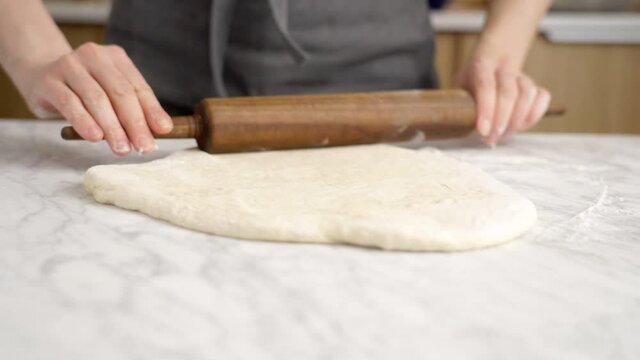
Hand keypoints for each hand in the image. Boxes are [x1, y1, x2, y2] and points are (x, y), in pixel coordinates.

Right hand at [22, 42, 171, 154]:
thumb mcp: (110, 93)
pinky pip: (70, 103)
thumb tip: (160, 130)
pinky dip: (84, 121)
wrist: (40, 75)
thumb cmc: (84, 89)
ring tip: (123, 148)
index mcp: (116, 58)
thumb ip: (133, 108)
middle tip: (144, 147)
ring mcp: (69, 65)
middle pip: (120, 93)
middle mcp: (94, 56)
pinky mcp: (49, 80)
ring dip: (112, 127)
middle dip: (135, 123)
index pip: (138, 87)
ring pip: (97, 99)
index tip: (163, 131)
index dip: (152, 110)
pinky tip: (95, 137)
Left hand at [457, 53, 550, 145]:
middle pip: (508, 93)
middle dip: (500, 120)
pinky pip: (542, 97)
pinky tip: (523, 125)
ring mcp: (522, 76)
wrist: (497, 54)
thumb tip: (455, 126)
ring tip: (504, 135)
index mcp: (482, 65)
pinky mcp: (534, 85)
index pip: (486, 86)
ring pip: (527, 94)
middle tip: (491, 139)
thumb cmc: (474, 77)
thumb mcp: (461, 82)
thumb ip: (460, 100)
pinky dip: (535, 113)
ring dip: (516, 120)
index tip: (482, 131)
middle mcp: (504, 69)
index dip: (486, 109)